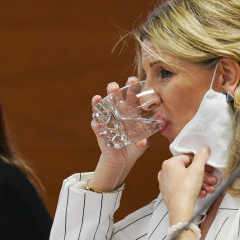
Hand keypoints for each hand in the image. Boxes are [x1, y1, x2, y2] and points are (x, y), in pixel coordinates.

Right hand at [89, 77, 148, 191]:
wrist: (122, 159)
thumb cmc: (134, 147)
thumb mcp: (141, 145)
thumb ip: (143, 143)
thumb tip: (143, 142)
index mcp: (131, 112)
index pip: (132, 97)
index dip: (132, 87)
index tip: (133, 80)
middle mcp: (118, 113)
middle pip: (115, 97)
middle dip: (113, 90)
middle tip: (113, 87)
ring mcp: (108, 120)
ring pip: (102, 107)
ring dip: (99, 102)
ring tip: (98, 98)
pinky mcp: (100, 130)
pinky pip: (96, 125)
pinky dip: (95, 123)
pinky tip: (96, 123)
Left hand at [158, 147, 213, 222]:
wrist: (180, 209)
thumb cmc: (186, 189)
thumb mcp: (197, 169)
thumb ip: (201, 157)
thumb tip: (203, 149)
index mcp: (169, 163)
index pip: (188, 158)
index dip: (200, 163)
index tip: (208, 167)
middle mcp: (165, 172)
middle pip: (188, 170)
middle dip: (203, 175)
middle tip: (211, 179)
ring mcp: (166, 184)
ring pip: (187, 180)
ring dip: (200, 183)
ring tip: (209, 188)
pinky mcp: (169, 193)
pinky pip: (183, 188)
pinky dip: (193, 190)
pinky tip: (201, 193)